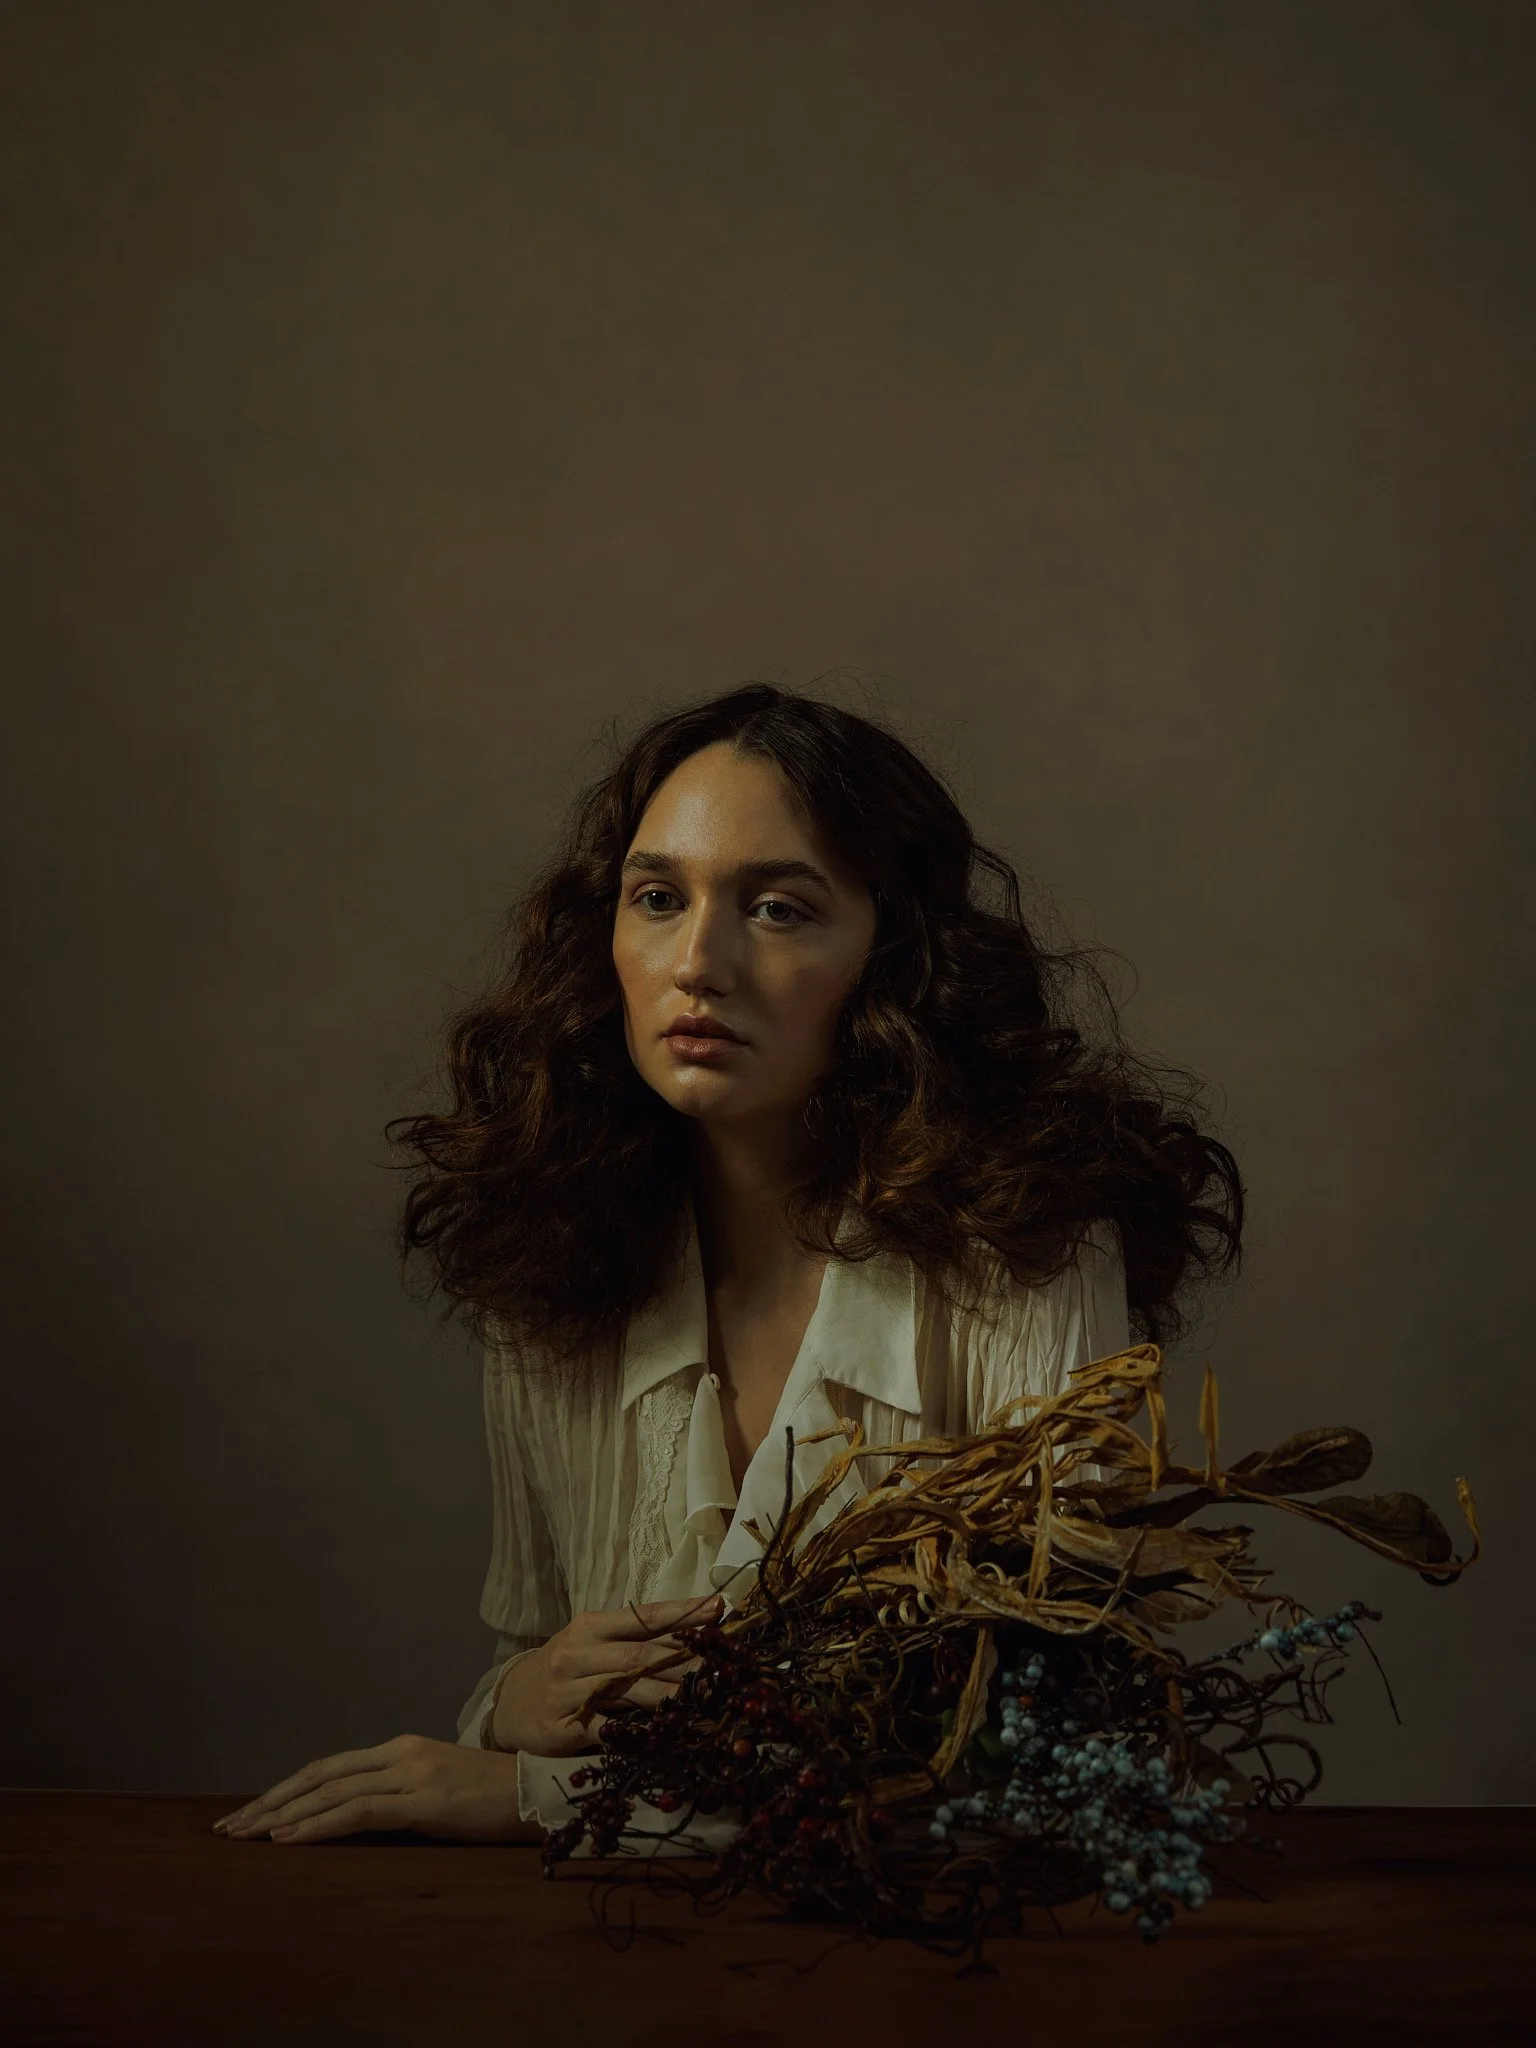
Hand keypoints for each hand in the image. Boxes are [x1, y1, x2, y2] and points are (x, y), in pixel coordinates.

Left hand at [212, 1734, 539, 1845]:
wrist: (537, 1793)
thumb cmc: (489, 1798)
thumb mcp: (435, 1789)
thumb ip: (397, 1793)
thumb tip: (355, 1817)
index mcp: (399, 1748)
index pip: (328, 1767)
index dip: (285, 1789)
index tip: (250, 1813)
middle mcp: (398, 1754)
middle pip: (319, 1775)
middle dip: (270, 1802)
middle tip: (229, 1828)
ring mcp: (410, 1773)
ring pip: (331, 1791)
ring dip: (282, 1816)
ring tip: (246, 1836)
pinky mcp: (422, 1800)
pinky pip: (358, 1811)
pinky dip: (318, 1824)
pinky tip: (289, 1838)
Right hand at [493, 1592, 722, 1756]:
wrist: (510, 1704)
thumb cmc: (565, 1668)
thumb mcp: (593, 1645)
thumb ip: (636, 1640)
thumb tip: (693, 1636)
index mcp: (591, 1627)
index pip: (643, 1616)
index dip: (682, 1613)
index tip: (718, 1609)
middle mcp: (578, 1653)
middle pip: (639, 1655)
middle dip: (683, 1661)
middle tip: (721, 1666)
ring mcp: (567, 1690)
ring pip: (625, 1690)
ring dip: (667, 1696)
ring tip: (701, 1699)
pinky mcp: (562, 1726)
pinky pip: (604, 1729)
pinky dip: (633, 1732)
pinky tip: (659, 1734)